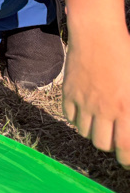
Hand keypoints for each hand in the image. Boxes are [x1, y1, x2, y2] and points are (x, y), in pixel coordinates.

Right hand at [63, 30, 129, 165]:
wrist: (97, 33)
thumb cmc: (125, 54)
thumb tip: (128, 121)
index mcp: (125, 108)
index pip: (125, 147)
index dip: (126, 158)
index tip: (127, 159)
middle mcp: (103, 109)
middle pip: (102, 144)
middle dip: (110, 145)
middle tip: (114, 138)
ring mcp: (83, 101)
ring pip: (84, 132)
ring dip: (93, 131)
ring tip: (100, 122)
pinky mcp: (68, 92)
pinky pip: (69, 116)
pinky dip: (77, 118)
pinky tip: (86, 110)